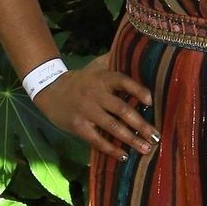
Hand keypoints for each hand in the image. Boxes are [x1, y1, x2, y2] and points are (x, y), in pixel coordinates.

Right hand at [34, 55, 157, 160]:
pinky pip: (97, 139)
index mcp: (103, 78)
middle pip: (122, 109)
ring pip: (112, 127)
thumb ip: (114, 60)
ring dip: (131, 139)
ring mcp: (86, 111)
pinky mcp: (78, 126)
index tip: (151, 101)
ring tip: (146, 148)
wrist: (50, 90)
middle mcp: (96, 94)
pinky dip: (111, 149)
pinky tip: (124, 155)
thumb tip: (136, 50)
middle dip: (141, 124)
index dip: (138, 90)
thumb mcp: (95, 66)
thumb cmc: (82, 79)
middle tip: (157, 136)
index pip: (123, 81)